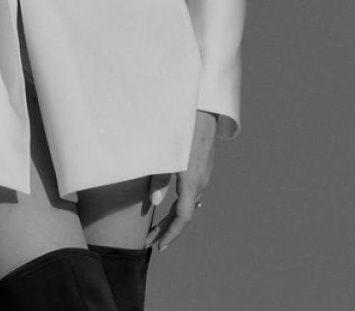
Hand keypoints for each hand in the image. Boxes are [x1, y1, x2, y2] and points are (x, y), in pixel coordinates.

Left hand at [145, 110, 216, 250]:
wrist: (203, 109)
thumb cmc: (181, 128)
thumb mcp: (166, 152)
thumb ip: (159, 177)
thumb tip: (155, 203)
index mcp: (191, 182)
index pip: (182, 217)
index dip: (170, 233)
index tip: (158, 246)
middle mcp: (200, 183)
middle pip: (184, 215)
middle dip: (167, 230)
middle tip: (150, 241)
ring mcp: (203, 176)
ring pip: (188, 205)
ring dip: (172, 218)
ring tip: (156, 228)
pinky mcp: (202, 169)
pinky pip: (192, 195)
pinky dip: (179, 206)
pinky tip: (171, 206)